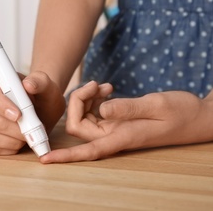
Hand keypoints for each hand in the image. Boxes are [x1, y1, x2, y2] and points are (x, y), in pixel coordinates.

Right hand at [0, 71, 65, 155]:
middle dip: (16, 129)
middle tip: (33, 127)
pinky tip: (20, 140)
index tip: (18, 115)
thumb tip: (28, 84)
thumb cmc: (44, 96)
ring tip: (28, 133)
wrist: (45, 111)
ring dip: (15, 140)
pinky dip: (11, 148)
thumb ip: (40, 81)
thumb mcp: (48, 86)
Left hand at [40, 81, 212, 162]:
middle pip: (77, 124)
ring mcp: (114, 128)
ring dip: (86, 98)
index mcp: (122, 137)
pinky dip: (95, 98)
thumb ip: (127, 108)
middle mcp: (113, 135)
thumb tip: (101, 110)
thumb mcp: (156, 105)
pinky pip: (94, 111)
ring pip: (83, 116)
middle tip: (97, 84)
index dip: (65, 156)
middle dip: (78, 101)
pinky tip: (107, 89)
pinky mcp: (117, 120)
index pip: (86, 151)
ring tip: (103, 85)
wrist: (196, 117)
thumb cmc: (181, 113)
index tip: (45, 158)